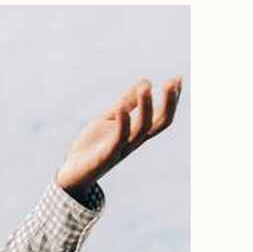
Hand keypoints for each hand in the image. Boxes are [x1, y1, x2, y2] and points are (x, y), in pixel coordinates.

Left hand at [56, 77, 183, 198]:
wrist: (74, 173)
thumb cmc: (93, 146)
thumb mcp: (110, 118)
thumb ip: (127, 102)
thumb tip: (145, 81)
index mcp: (137, 133)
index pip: (161, 116)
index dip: (171, 99)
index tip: (178, 79)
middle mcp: (135, 141)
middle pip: (159, 123)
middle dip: (168, 103)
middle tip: (171, 82)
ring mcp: (123, 148)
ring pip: (141, 128)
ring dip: (145, 107)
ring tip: (146, 87)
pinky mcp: (107, 155)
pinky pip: (118, 139)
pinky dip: (122, 123)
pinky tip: (122, 107)